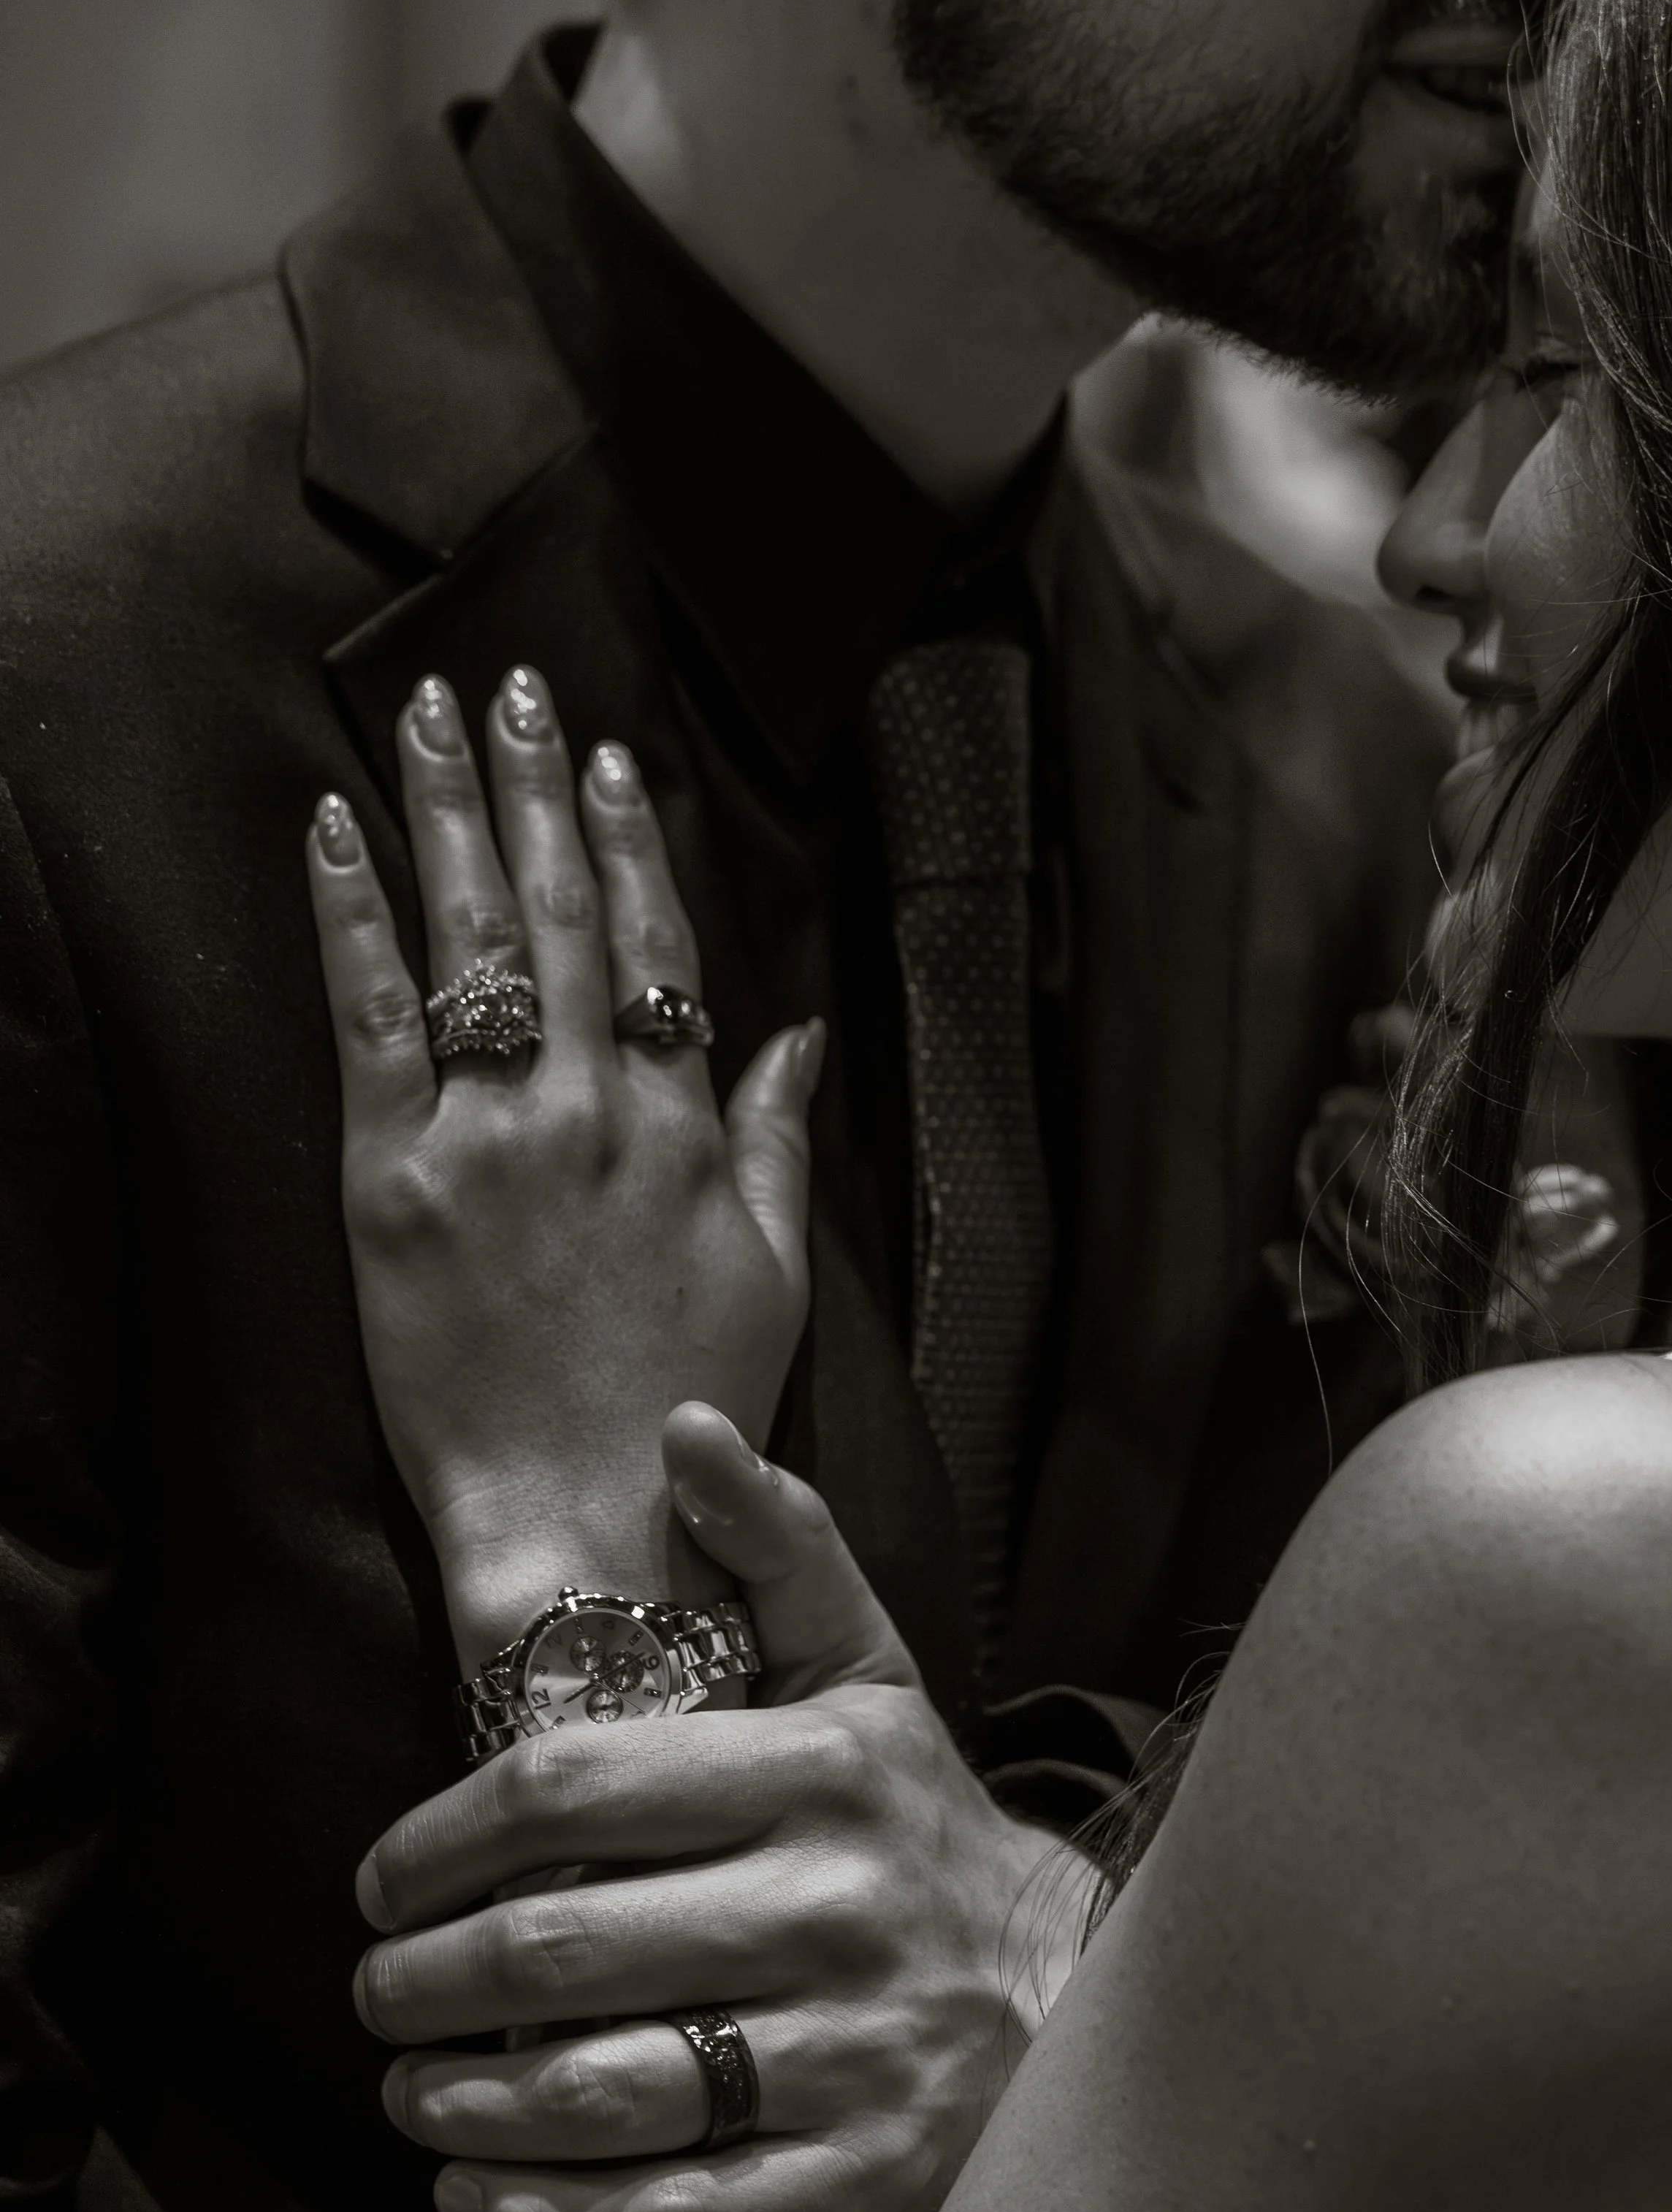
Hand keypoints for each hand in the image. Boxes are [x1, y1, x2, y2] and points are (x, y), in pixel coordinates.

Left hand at [305, 667, 821, 1662]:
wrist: (587, 1523)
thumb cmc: (687, 1414)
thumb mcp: (773, 1277)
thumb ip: (774, 1141)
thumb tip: (796, 1033)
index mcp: (685, 1133)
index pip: (660, 952)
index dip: (633, 846)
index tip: (612, 763)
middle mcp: (595, 1113)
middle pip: (562, 917)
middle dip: (535, 789)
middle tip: (515, 688)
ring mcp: (493, 1140)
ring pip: (473, 940)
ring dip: (448, 812)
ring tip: (431, 715)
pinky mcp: (394, 1183)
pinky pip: (371, 1021)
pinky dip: (353, 918)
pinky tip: (336, 832)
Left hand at [352, 1406, 1100, 2211]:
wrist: (1072, 1993)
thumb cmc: (916, 1824)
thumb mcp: (866, 1668)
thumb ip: (774, 1544)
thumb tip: (683, 1423)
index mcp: (821, 1770)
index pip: (567, 1789)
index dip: (436, 1837)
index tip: (381, 1879)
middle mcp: (838, 1907)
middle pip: (560, 1947)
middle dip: (423, 1980)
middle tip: (377, 1993)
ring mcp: (854, 2055)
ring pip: (604, 2094)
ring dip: (464, 2102)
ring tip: (409, 2090)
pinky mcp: (863, 2179)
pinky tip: (477, 2191)